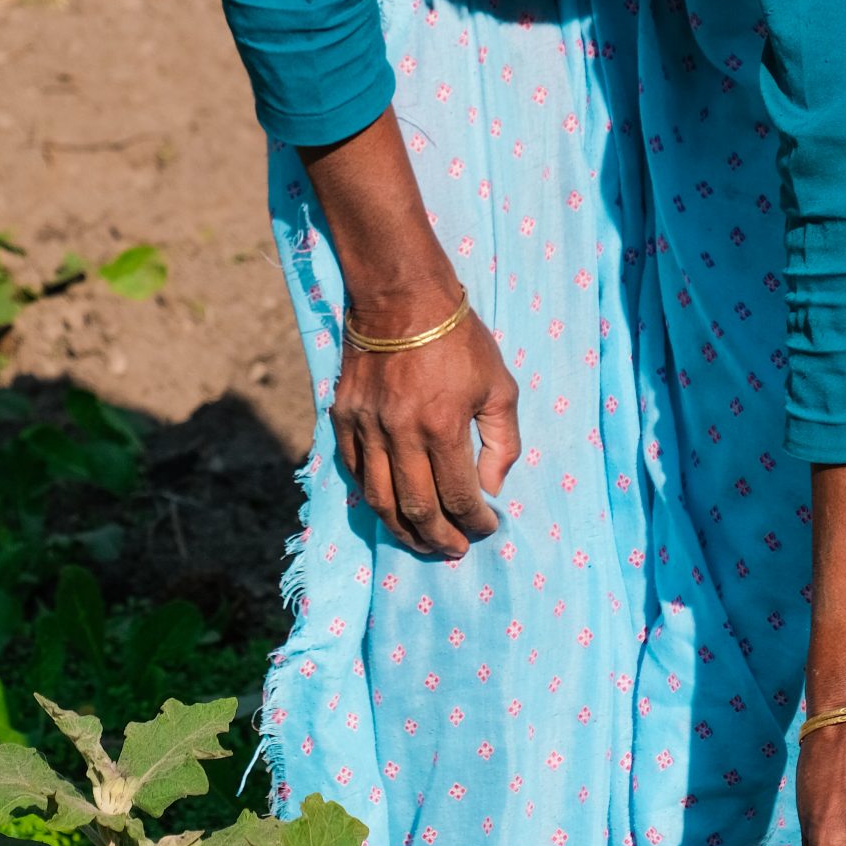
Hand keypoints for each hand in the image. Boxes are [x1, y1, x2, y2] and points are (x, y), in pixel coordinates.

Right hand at [331, 307, 520, 561]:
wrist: (401, 296)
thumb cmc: (459, 339)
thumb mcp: (498, 385)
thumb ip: (502, 441)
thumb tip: (492, 487)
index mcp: (443, 426)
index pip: (460, 496)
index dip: (476, 522)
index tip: (487, 528)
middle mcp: (400, 433)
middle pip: (417, 509)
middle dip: (439, 538)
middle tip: (454, 549)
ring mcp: (366, 426)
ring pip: (379, 499)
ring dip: (402, 529)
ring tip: (421, 542)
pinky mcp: (342, 415)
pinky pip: (354, 470)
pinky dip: (372, 495)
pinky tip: (389, 506)